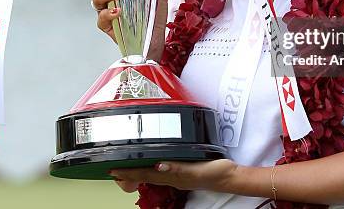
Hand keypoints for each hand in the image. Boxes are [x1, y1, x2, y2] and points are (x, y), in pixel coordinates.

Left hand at [109, 159, 238, 192]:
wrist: (230, 178)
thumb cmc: (215, 172)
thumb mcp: (196, 168)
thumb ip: (177, 167)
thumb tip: (159, 165)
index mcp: (173, 175)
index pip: (145, 173)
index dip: (129, 172)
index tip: (114, 170)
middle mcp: (173, 177)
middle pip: (145, 176)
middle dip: (129, 174)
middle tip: (114, 170)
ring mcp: (178, 176)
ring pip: (153, 175)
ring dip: (139, 172)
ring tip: (127, 169)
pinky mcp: (185, 173)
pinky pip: (164, 172)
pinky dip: (154, 169)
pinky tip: (154, 166)